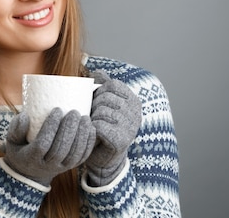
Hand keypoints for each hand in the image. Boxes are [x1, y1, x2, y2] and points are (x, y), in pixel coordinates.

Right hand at [4, 108, 95, 185]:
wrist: (30, 172)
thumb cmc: (21, 148)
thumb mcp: (12, 140)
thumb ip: (16, 128)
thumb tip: (26, 116)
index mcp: (31, 158)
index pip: (43, 143)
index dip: (51, 127)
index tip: (57, 110)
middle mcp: (47, 166)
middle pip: (61, 149)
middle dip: (69, 129)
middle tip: (74, 112)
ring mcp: (61, 168)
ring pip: (74, 154)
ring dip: (81, 135)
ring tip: (84, 118)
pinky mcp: (71, 167)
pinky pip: (82, 157)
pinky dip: (88, 143)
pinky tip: (90, 128)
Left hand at [86, 70, 141, 186]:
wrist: (104, 157)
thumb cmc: (102, 127)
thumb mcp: (104, 103)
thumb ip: (103, 86)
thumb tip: (97, 72)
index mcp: (133, 100)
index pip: (112, 84)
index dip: (99, 91)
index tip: (96, 102)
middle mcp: (136, 112)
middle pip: (106, 97)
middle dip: (93, 105)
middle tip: (93, 116)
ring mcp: (131, 126)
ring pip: (102, 110)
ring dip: (92, 118)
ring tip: (93, 125)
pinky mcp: (122, 140)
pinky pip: (99, 125)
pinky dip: (92, 129)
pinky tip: (94, 134)